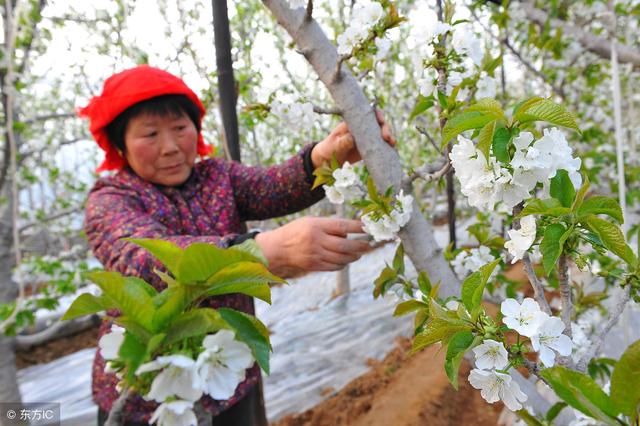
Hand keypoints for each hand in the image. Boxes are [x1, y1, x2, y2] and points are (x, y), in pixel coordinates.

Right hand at [254, 217, 371, 277]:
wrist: (278, 249)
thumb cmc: (297, 231)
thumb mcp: (311, 222)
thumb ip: (329, 226)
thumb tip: (350, 232)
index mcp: (316, 226)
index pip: (342, 226)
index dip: (357, 227)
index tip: (368, 227)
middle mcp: (316, 240)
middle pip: (345, 245)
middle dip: (360, 245)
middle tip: (369, 244)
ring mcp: (315, 255)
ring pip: (342, 258)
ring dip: (354, 256)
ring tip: (359, 253)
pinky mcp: (314, 266)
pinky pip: (334, 266)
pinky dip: (343, 264)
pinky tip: (346, 260)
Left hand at [311, 109, 395, 167]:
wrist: (328, 160)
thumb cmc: (330, 148)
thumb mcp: (335, 145)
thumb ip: (343, 142)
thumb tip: (352, 138)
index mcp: (354, 121)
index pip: (368, 113)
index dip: (377, 114)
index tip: (381, 120)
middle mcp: (363, 127)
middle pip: (379, 123)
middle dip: (386, 127)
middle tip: (387, 137)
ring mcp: (368, 137)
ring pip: (383, 133)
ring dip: (390, 136)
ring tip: (392, 144)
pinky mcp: (371, 147)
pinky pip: (382, 144)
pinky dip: (389, 145)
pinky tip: (393, 149)